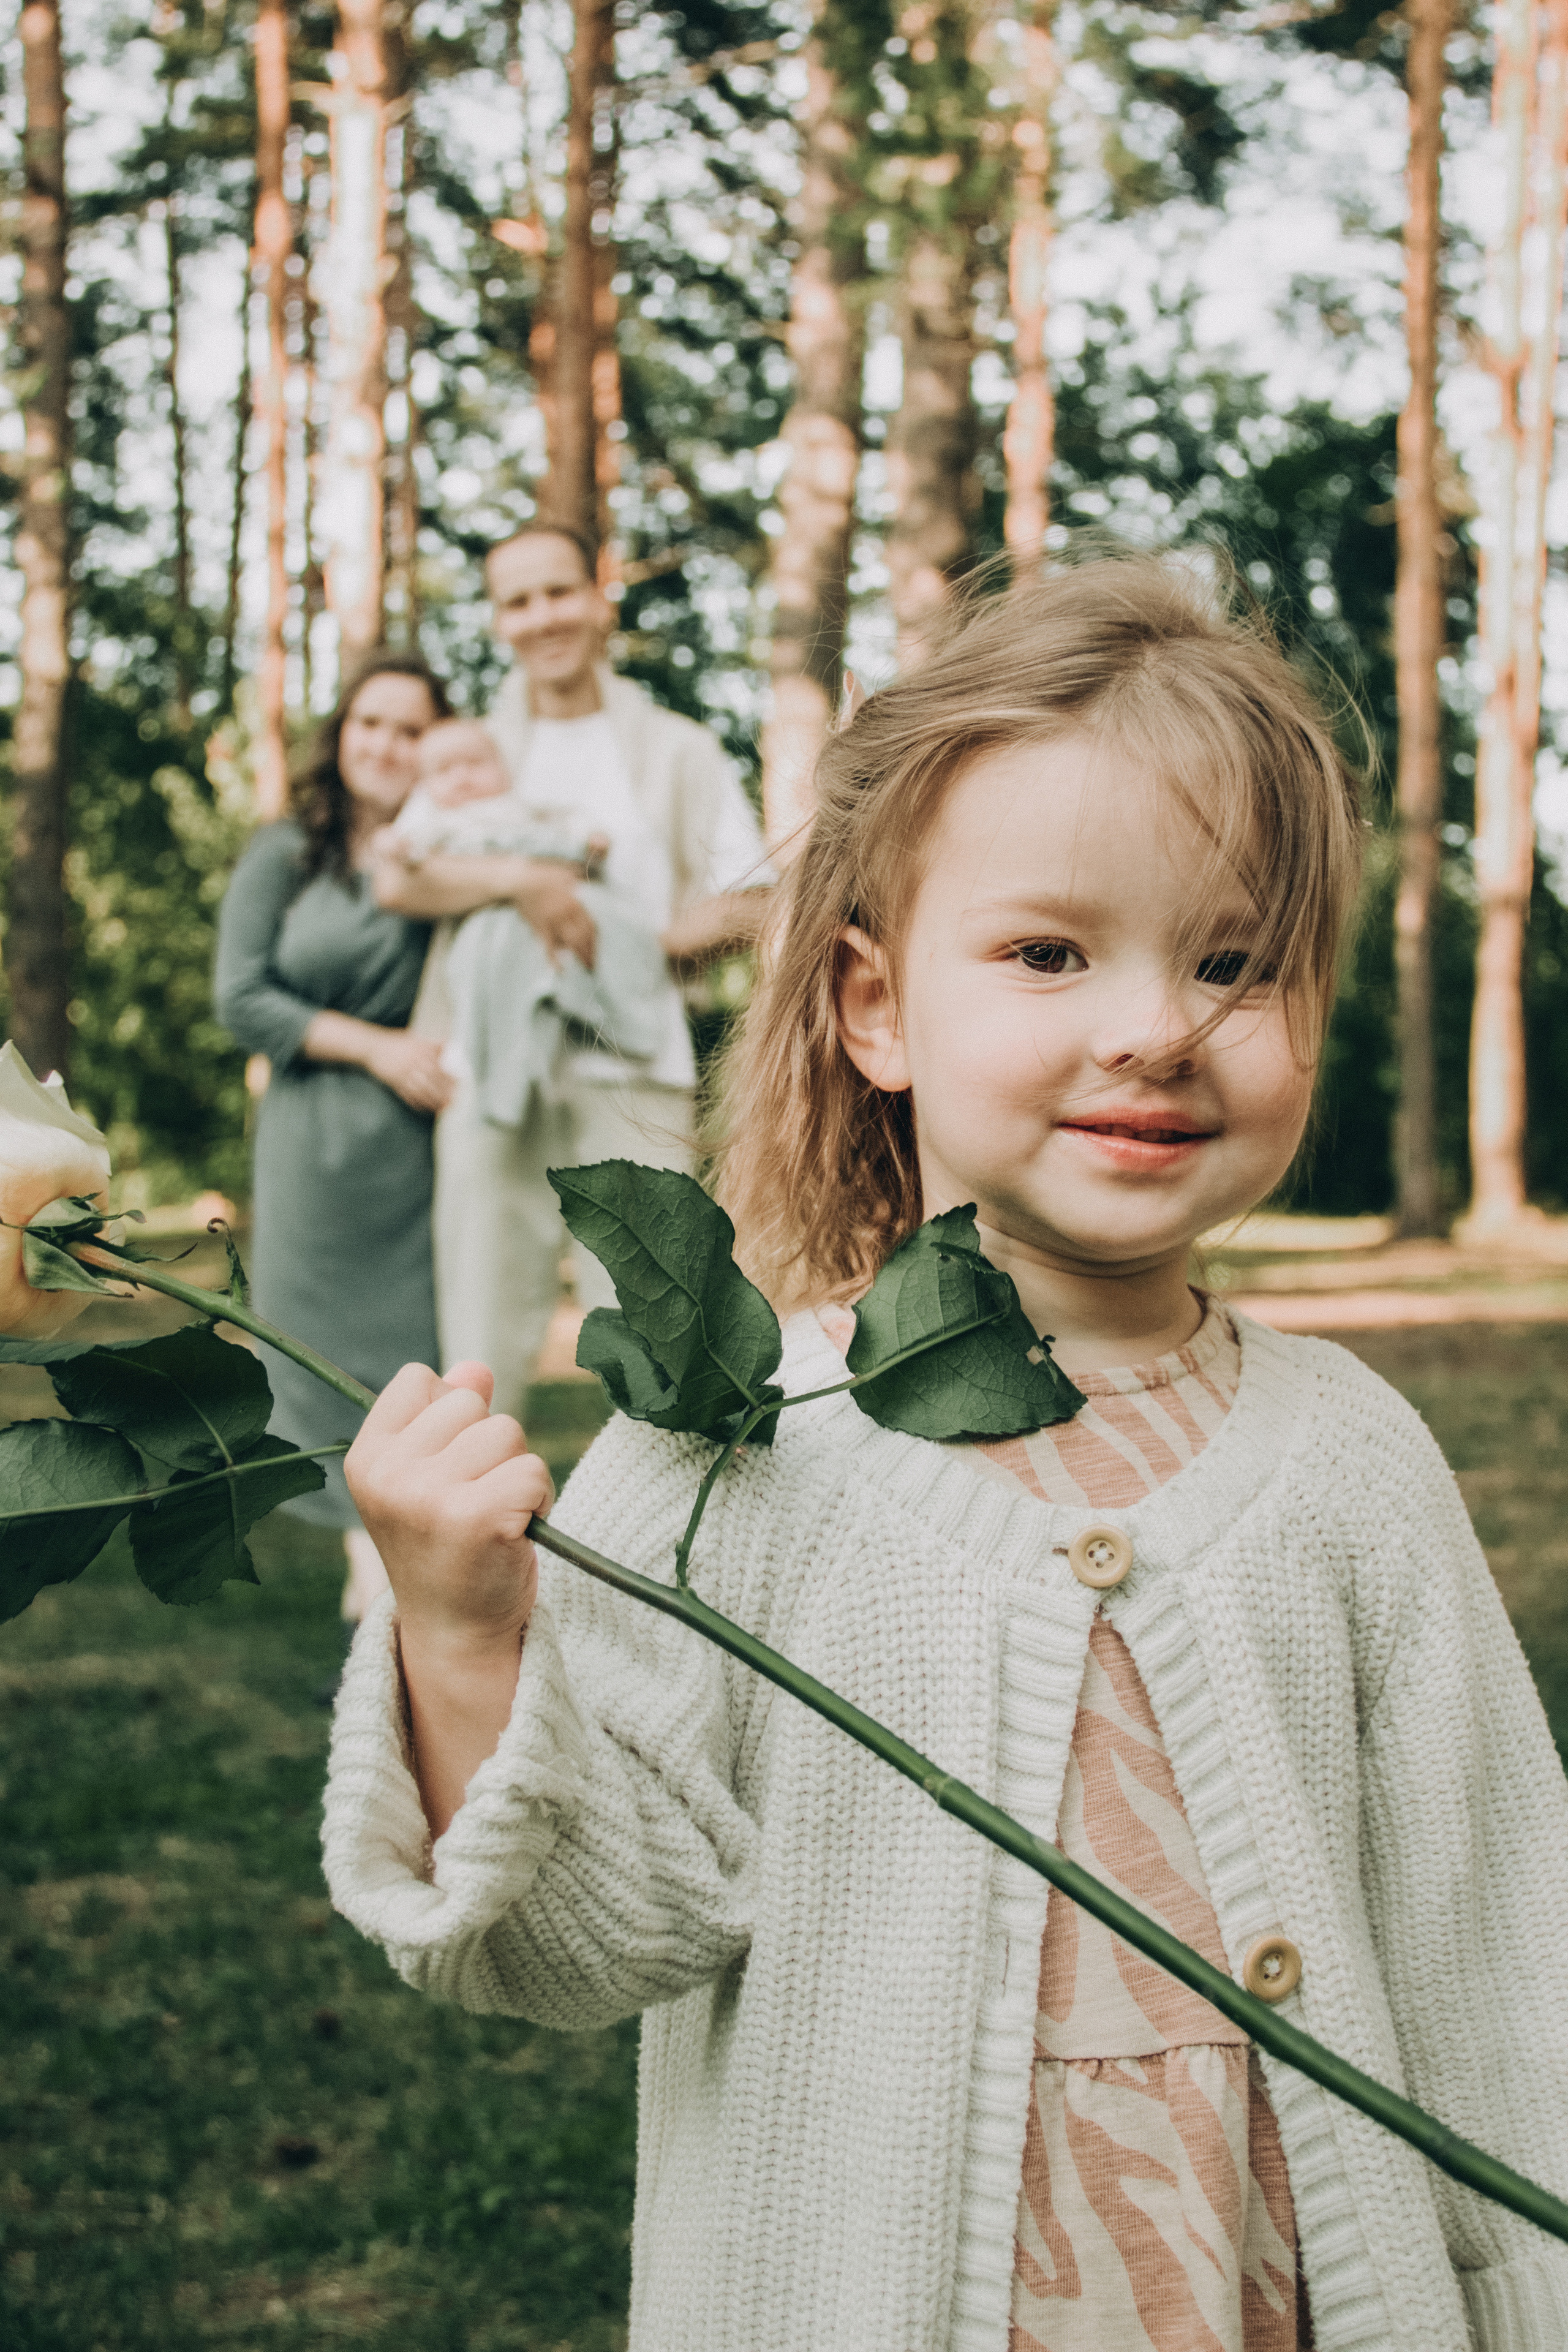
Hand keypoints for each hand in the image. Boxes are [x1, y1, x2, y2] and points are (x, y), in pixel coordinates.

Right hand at [346, 1361, 552, 1657]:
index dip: (448, 1414)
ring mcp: (430, 1497)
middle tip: (472, 1500)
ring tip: (493, 1517)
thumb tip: (474, 1367)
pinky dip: (538, 1498)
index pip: (419, 1379)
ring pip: (507, 1433)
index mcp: (367, 1457)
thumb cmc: (446, 1547)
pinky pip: (534, 1470)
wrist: (455, 1632)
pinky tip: (514, 1533)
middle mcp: (389, 1475)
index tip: (445, 1467)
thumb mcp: (428, 1475)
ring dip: (516, 1472)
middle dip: (487, 1445)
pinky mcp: (478, 1518)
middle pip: (471, 1404)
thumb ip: (445, 1416)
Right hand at [363, 1029, 454, 1112]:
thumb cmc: (394, 1043)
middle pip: (432, 1080)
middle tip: (453, 1101)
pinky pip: (407, 1095)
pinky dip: (417, 1104)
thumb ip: (431, 1044)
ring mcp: (402, 1073)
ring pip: (421, 1090)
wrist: (371, 1046)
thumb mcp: (413, 1039)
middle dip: (444, 1092)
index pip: (438, 1066)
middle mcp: (412, 1062)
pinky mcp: (393, 1082)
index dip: (449, 1077)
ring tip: (442, 1108)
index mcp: (419, 1050)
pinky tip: (424, 1109)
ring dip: (433, 1101)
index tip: (459, 1084)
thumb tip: (448, 1043)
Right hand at [514, 864, 597, 969]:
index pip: (591, 924)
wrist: (518, 880)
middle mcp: (567, 914)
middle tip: (597, 964)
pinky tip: (560, 971)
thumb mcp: (566, 873)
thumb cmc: (542, 874)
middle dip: (592, 952)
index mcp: (575, 902)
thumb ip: (580, 880)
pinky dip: (554, 960)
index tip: (600, 946)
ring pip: (571, 944)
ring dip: (581, 957)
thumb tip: (592, 884)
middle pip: (585, 937)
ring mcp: (553, 923)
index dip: (597, 938)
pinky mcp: (540, 929)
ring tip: (587, 968)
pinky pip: (549, 947)